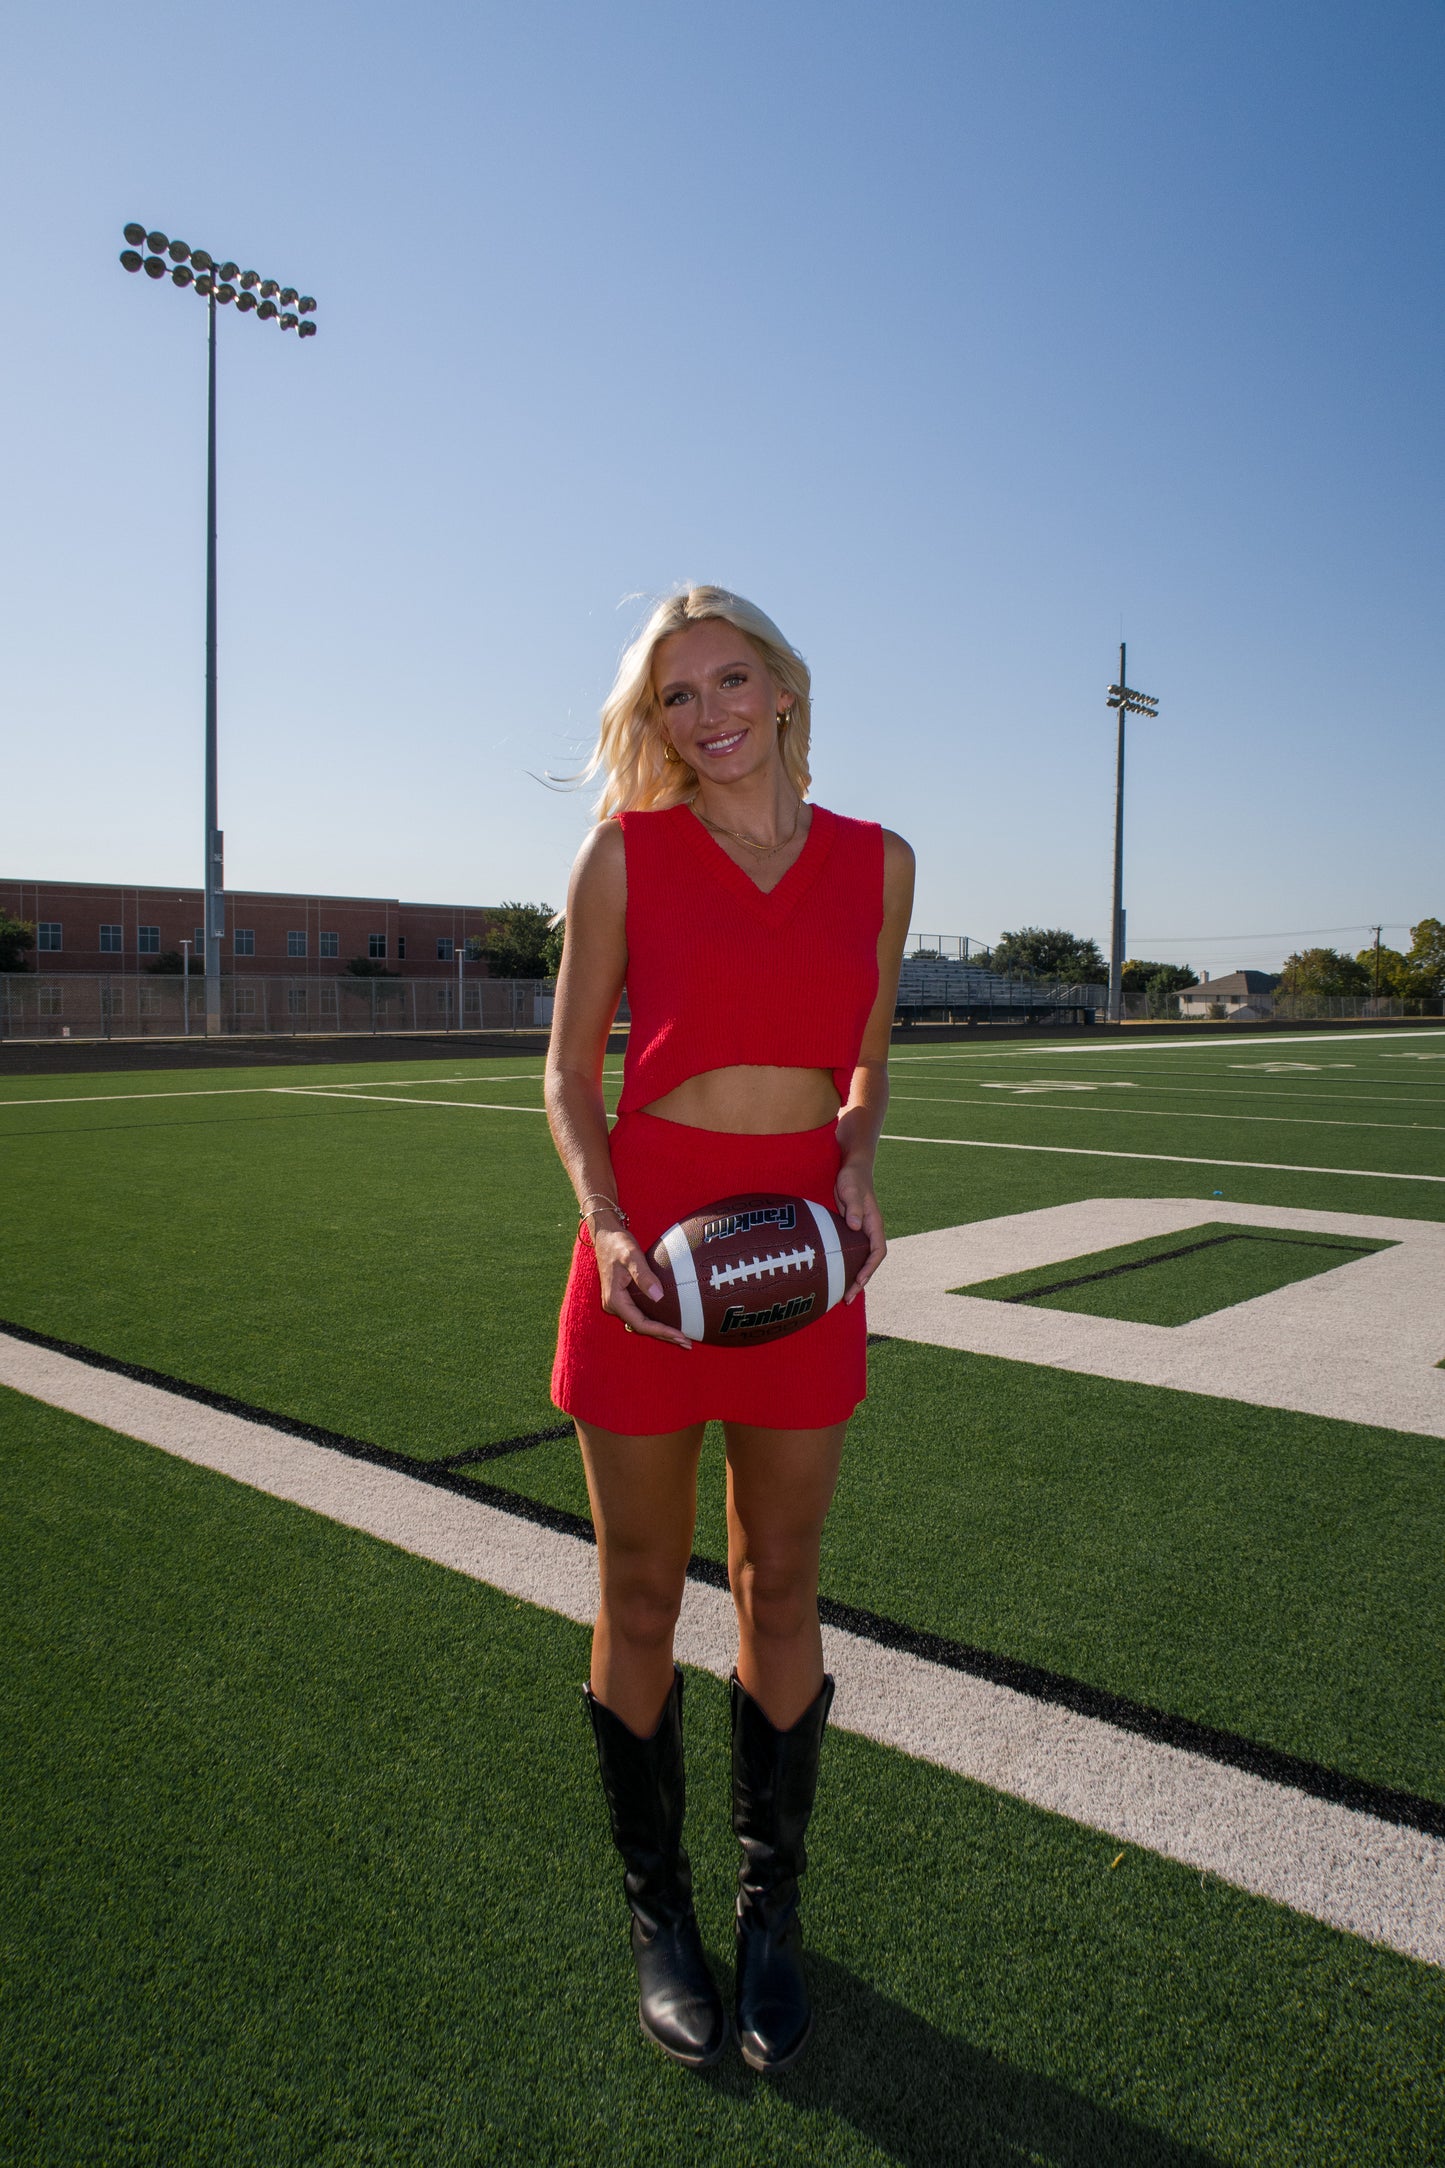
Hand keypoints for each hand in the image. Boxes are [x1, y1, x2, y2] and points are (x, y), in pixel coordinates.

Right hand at [591, 1222, 692, 1347]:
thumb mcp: (631, 1255)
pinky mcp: (623, 1298)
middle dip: (664, 1337)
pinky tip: (670, 1321)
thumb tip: (659, 1297)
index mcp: (615, 1300)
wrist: (605, 1236)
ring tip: (682, 1338)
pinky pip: (641, 1314)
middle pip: (642, 1328)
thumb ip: (644, 1275)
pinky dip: (655, 1320)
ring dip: (660, 1331)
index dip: (661, 1331)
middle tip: (688, 1343)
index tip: (681, 1335)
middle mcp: (614, 1305)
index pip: (641, 1323)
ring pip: (641, 1323)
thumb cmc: (618, 1243)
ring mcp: (618, 1303)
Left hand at [834, 1159, 885, 1300]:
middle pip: (869, 1263)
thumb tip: (855, 1226)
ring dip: (853, 1278)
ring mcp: (860, 1232)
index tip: (859, 1281)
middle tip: (847, 1299)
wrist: (852, 1167)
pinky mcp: (850, 1231)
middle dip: (860, 1282)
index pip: (877, 1252)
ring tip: (842, 1296)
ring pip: (860, 1260)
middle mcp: (869, 1231)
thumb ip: (854, 1207)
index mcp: (874, 1224)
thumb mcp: (851, 1189)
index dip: (869, 1269)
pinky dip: (846, 1267)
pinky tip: (834, 1277)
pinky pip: (851, 1254)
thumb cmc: (853, 1177)